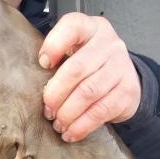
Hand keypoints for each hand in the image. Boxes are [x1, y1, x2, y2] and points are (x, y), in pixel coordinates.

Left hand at [39, 13, 140, 141]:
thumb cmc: (90, 64)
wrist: (125, 79)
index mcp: (91, 28)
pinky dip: (82, 125)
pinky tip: (70, 132)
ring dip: (67, 113)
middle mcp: (109, 44)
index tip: (42, 64)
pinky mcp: (127, 92)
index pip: (72, 26)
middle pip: (77, 68)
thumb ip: (56, 57)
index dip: (54, 45)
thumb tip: (31, 81)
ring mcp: (121, 67)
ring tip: (57, 123)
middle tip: (46, 109)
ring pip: (88, 93)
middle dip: (56, 93)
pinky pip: (100, 111)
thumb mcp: (75, 51)